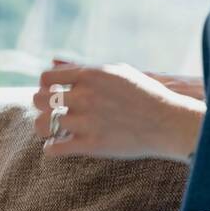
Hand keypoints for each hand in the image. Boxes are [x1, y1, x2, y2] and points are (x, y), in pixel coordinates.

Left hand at [33, 60, 204, 160]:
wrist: (170, 122)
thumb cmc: (145, 94)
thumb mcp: (117, 72)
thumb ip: (83, 68)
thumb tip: (53, 62)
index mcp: (89, 75)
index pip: (46, 78)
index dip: (45, 86)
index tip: (52, 93)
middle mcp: (84, 96)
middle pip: (39, 99)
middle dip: (42, 105)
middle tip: (51, 112)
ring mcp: (86, 121)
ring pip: (43, 124)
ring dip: (44, 128)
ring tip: (51, 130)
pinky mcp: (91, 145)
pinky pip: (54, 148)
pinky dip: (50, 148)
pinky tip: (56, 146)